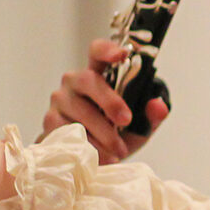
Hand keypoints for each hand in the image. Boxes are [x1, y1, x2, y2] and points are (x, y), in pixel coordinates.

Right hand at [38, 38, 169, 162]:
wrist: (92, 159)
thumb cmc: (114, 134)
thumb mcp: (138, 127)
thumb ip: (151, 116)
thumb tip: (159, 105)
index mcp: (99, 74)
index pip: (98, 52)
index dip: (108, 50)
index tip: (122, 55)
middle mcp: (75, 81)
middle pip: (89, 80)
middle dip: (110, 101)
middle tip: (126, 121)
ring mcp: (60, 100)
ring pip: (79, 110)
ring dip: (102, 133)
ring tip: (119, 150)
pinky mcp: (50, 120)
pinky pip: (68, 131)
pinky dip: (89, 146)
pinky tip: (103, 157)